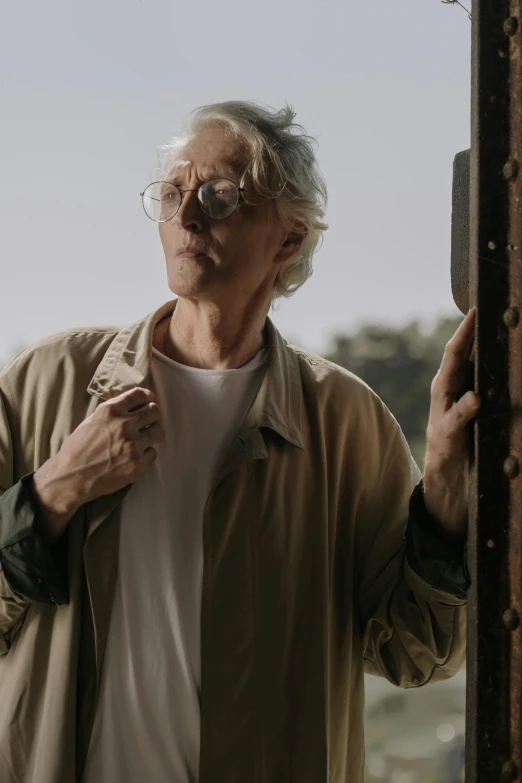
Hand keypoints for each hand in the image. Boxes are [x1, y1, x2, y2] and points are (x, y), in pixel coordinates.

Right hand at [35, 387, 165, 512]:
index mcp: (111, 410)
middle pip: (155, 411)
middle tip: (151, 421)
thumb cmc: (77, 449)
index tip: (150, 401)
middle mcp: (125, 424)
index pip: (140, 394)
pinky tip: (137, 457)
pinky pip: (153, 453)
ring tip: (147, 438)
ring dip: (154, 433)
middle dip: (154, 415)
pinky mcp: (138, 463)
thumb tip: (131, 408)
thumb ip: (113, 413)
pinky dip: (147, 454)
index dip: (149, 397)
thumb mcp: (92, 421)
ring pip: (159, 431)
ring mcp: (134, 444)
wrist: (71, 477)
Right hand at [423, 307, 480, 541]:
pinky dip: (465, 408)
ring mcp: (442, 417)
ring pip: (449, 383)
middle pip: (452, 360)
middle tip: (475, 313)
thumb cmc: (465, 448)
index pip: (461, 353)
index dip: (470, 330)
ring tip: (470, 341)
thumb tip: (497, 367)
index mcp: (454, 389)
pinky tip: (476, 398)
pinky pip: (455, 421)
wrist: (447, 491)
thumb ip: (481, 390)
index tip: (481, 305)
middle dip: (463, 336)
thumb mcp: (475, 415)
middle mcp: (444, 397)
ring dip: (459, 362)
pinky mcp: (446, 440)